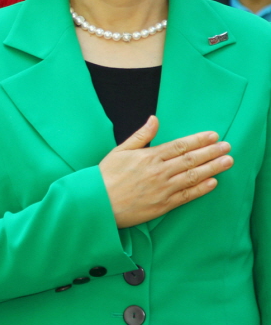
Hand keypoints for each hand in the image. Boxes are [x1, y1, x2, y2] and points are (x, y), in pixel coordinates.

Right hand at [99, 115, 232, 228]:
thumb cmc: (105, 176)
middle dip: (211, 152)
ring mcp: (162, 189)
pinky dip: (201, 189)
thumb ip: (141, 136)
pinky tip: (213, 182)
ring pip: (193, 176)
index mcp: (149, 156)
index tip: (213, 136)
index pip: (180, 146)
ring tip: (227, 162)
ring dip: (212, 168)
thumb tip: (154, 119)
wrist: (97, 203)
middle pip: (191, 159)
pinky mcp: (163, 204)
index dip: (199, 140)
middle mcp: (159, 171)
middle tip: (227, 147)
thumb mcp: (120, 150)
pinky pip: (187, 195)